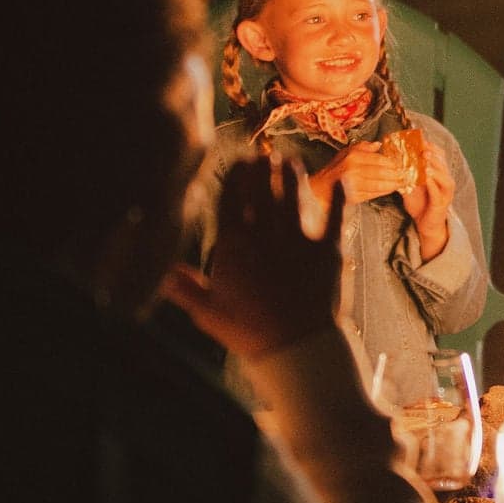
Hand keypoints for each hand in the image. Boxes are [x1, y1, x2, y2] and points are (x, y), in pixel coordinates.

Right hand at [161, 159, 342, 361]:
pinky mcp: (328, 250)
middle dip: (262, 169)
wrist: (294, 347)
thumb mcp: (208, 310)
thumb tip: (160, 273)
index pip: (231, 200)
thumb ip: (184, 287)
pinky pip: (335, 217)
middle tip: (264, 155)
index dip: (235, 177)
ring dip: (293, 175)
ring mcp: (298, 239)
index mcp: (235, 245)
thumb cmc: (247, 332)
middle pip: (262, 191)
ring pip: (294, 196)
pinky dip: (340, 197)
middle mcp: (265, 234)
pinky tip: (343, 180)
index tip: (238, 162)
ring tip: (291, 160)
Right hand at [307, 139, 410, 209]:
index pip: (378, 159)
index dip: (392, 162)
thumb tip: (379, 144)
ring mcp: (354, 184)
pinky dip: (385, 192)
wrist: (321, 189)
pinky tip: (392, 189)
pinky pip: (374, 194)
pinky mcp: (355, 196)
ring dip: (393, 184)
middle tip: (407, 174)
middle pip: (381, 172)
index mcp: (353, 157)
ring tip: (403, 182)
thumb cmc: (335, 170)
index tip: (402, 163)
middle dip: (396, 174)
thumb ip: (363, 147)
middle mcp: (353, 170)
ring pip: (380, 184)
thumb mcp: (346, 152)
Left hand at [401, 139, 454, 262]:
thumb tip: (392, 161)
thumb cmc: (420, 203)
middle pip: (442, 162)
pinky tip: (425, 178)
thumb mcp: (410, 185)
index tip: (418, 139)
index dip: (430, 146)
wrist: (426, 224)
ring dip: (434, 166)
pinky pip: (438, 191)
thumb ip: (405, 173)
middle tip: (421, 147)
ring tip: (425, 159)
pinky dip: (432, 184)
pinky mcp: (442, 203)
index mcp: (439, 173)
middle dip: (432, 153)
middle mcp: (445, 180)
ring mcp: (445, 192)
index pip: (438, 155)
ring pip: (444, 176)